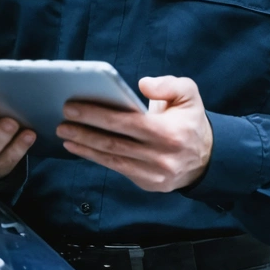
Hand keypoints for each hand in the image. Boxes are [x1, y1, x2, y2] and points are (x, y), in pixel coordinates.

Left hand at [56, 75, 212, 191]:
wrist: (206, 157)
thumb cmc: (190, 120)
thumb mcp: (188, 94)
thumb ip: (167, 85)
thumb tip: (141, 84)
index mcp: (169, 132)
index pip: (126, 122)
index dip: (97, 115)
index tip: (72, 107)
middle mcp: (161, 157)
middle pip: (114, 143)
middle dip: (84, 132)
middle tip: (62, 123)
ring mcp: (155, 174)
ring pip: (113, 160)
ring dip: (85, 148)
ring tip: (65, 136)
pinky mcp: (149, 184)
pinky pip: (118, 169)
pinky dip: (97, 158)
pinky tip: (82, 149)